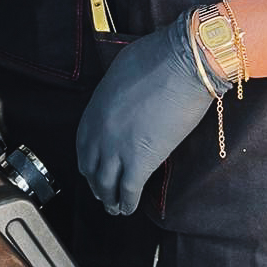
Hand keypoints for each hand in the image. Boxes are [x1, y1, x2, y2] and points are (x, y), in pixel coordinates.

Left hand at [76, 10, 215, 215]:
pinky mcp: (141, 160)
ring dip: (109, 199)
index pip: (83, 143)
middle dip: (96, 183)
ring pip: (106, 183)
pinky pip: (128, 190)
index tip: (92, 169)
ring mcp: (118, 148)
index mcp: (95, 109)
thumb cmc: (158, 58)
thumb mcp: (121, 72)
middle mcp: (100, 132)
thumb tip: (121, 102)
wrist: (183, 64)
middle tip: (101, 192)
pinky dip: (127, 203)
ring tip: (114, 207)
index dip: (87, 160)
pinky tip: (128, 209)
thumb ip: (115, 94)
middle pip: (91, 167)